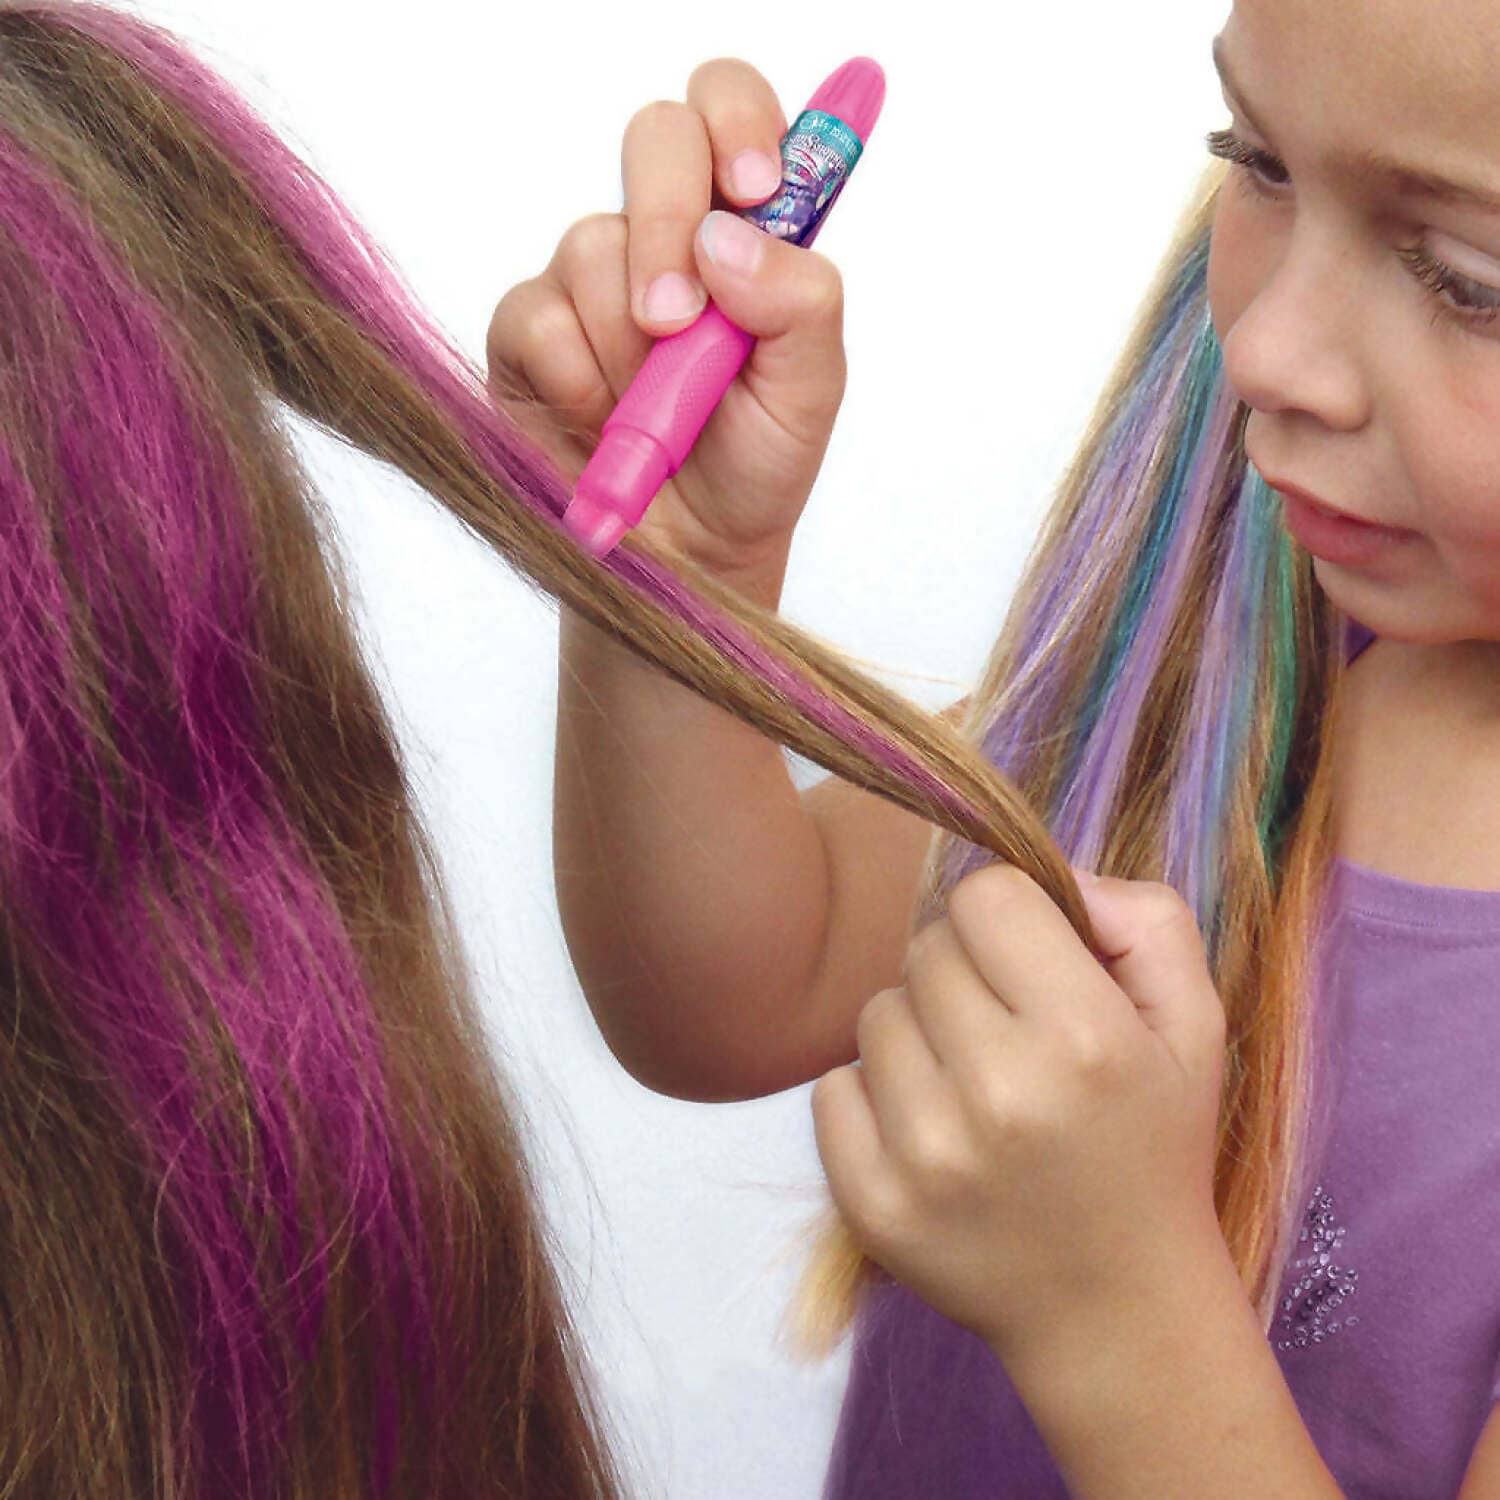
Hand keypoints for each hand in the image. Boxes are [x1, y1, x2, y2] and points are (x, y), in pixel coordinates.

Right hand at [485, 57, 848, 576]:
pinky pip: (538, 315)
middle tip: (677, 321)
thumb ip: (800, 302)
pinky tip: (598, 418)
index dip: (740, 122)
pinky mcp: (529, 329)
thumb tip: (725, 235)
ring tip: (652, 409)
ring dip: (630, 344)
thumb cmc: (754, 464)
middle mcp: (665, 235)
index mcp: (743, 230)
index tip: (757, 186)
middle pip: (656, 140)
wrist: (688, 554)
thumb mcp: (809, 391)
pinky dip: (576, 378)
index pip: (733, 112)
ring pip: (593, 244)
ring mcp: (591, 277)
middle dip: (666, 225)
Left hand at [810, 861, 1229, 1363]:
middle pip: (926, 948)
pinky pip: (832, 1086)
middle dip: (965, 972)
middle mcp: (999, 1094)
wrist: (1119, 1310)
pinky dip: (872, 1096)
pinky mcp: (871, 1203)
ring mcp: (926, 1156)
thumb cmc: (1153, 1147)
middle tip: (1007, 1031)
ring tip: (972, 1085)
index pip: (984, 895)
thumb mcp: (1194, 1024)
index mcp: (1084, 1039)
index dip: (1012, 917)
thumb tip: (1056, 875)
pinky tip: (930, 1129)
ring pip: (876, 1012)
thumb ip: (1144, 918)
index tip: (1033, 965)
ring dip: (918, 1032)